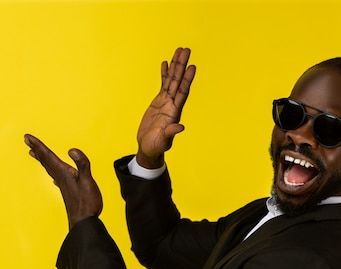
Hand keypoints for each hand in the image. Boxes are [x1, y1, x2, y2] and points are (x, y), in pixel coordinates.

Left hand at [24, 134, 102, 229]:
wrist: (84, 222)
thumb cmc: (87, 202)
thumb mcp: (87, 180)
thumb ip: (82, 164)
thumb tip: (72, 150)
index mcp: (64, 173)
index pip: (48, 156)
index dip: (38, 145)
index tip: (27, 137)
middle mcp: (61, 178)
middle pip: (46, 161)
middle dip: (37, 149)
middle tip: (27, 140)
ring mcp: (63, 185)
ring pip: (49, 169)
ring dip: (42, 159)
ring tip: (34, 153)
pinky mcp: (67, 191)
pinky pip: (56, 177)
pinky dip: (52, 172)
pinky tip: (53, 176)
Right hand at [136, 47, 196, 167]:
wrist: (149, 147)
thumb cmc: (156, 146)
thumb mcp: (163, 141)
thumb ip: (171, 133)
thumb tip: (180, 127)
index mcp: (174, 112)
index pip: (182, 92)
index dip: (187, 79)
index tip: (192, 66)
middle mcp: (172, 104)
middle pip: (178, 81)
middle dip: (182, 65)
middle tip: (186, 50)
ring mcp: (166, 102)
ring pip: (171, 80)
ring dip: (175, 66)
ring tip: (178, 51)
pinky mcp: (158, 102)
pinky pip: (162, 84)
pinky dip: (164, 74)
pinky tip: (165, 63)